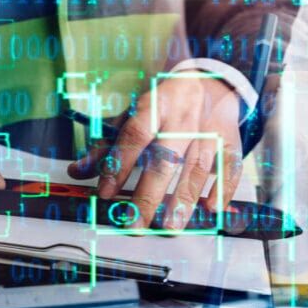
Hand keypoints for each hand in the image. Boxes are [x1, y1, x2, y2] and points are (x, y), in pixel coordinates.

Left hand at [68, 76, 242, 229]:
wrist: (211, 82)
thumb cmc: (166, 104)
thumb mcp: (133, 115)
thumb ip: (107, 145)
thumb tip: (77, 171)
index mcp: (155, 105)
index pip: (135, 135)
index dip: (119, 164)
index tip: (105, 192)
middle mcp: (183, 118)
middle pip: (166, 158)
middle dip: (148, 194)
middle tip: (135, 223)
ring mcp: (210, 130)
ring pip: (198, 167)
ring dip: (184, 199)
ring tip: (169, 226)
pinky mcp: (230, 141)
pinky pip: (230, 167)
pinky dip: (222, 190)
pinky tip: (211, 209)